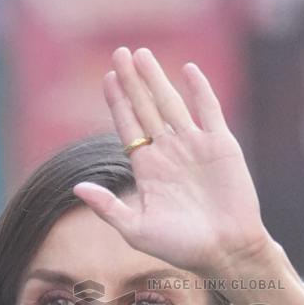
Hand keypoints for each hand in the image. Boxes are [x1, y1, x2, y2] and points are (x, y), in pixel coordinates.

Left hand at [72, 46, 269, 278]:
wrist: (226, 251)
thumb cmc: (181, 247)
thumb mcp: (137, 230)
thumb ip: (108, 207)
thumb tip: (77, 186)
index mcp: (148, 170)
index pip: (128, 127)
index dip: (118, 102)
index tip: (107, 78)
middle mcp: (169, 153)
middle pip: (145, 108)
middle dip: (132, 81)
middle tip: (119, 53)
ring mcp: (195, 146)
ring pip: (171, 104)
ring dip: (157, 79)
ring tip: (142, 54)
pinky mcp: (221, 145)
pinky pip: (209, 111)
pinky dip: (200, 90)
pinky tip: (188, 70)